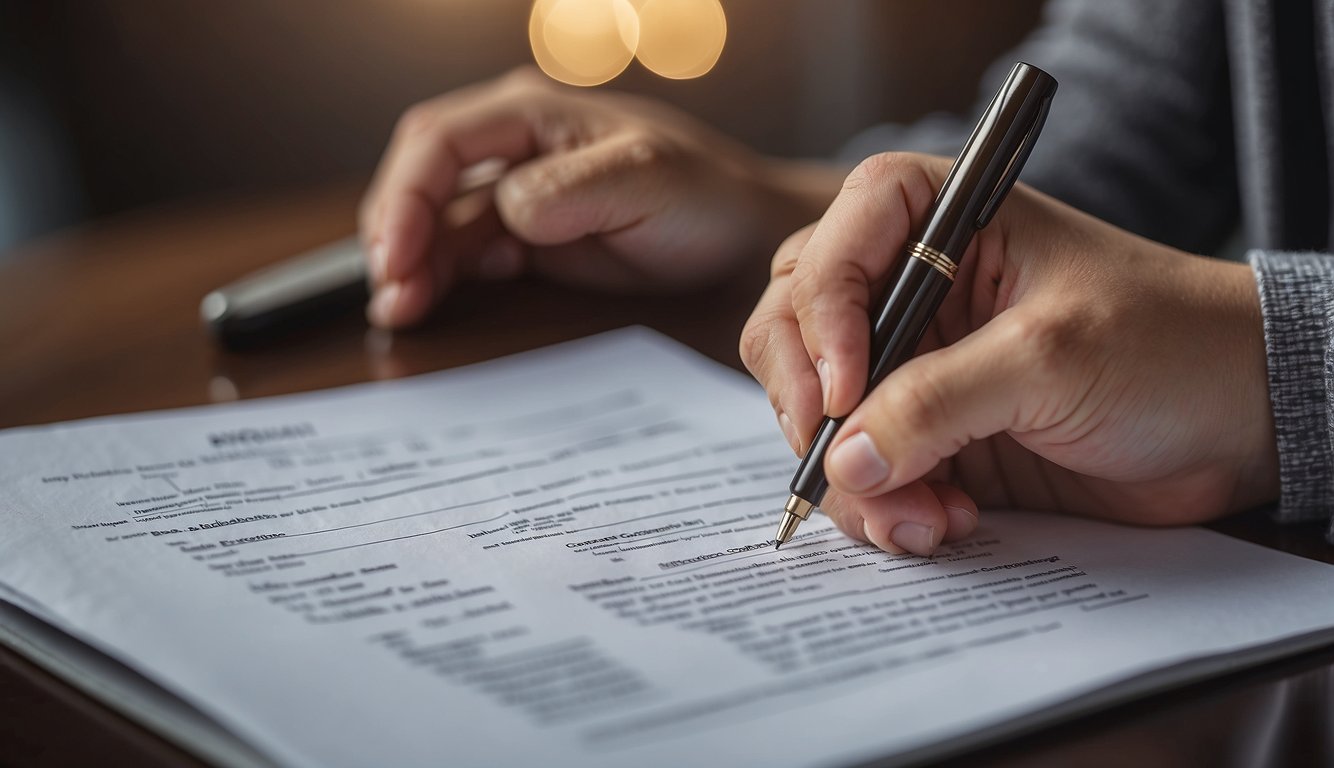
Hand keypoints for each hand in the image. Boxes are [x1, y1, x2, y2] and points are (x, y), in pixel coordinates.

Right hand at [359, 67, 844, 327]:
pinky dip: (436, 279)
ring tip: (400, 313)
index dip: (406, 196)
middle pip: (421, 180)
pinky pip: (460, 254)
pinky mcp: (523, 239)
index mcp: (533, 112)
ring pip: (434, 223)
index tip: (399, 255)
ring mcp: (514, 194)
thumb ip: (571, 189)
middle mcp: (512, 146)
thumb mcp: (647, 182)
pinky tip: (425, 306)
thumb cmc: (705, 197)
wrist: (741, 239)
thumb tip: (504, 208)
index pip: (439, 140)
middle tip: (392, 297)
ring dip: (410, 265)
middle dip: (395, 234)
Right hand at [741, 152, 1278, 555]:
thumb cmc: (1167, 346)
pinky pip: (863, 470)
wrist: (1235, 422)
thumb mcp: (1049, 358)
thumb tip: (842, 458)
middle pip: (794, 330)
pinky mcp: (926, 432)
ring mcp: (913, 363)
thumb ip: (936, 402)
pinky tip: (942, 521)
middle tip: (847, 464)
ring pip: (818, 412)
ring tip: (924, 515)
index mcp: (941, 222)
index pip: (832, 247)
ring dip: (853, 475)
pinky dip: (883, 505)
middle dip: (811, 406)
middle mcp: (911, 288)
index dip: (821, 317)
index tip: (844, 392)